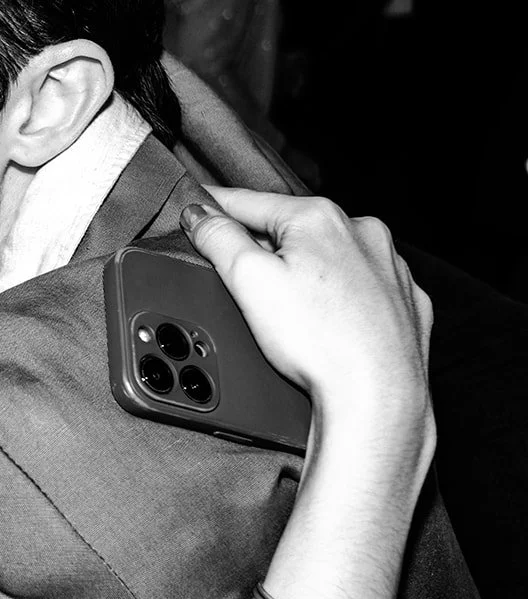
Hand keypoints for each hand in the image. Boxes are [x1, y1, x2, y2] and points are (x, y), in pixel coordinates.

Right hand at [181, 189, 432, 423]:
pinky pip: (360, 289)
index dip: (214, 206)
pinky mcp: (405, 302)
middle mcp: (363, 234)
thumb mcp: (247, 279)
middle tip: (237, 279)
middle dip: (262, 247)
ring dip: (303, 271)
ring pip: (329, 258)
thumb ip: (218, 237)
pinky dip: (337, 298)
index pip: (250, 201)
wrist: (377, 397)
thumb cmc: (319, 341)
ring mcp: (390, 268)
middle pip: (291, 231)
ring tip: (285, 311)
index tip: (193, 208)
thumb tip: (201, 213)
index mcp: (321, 218)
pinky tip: (324, 323)